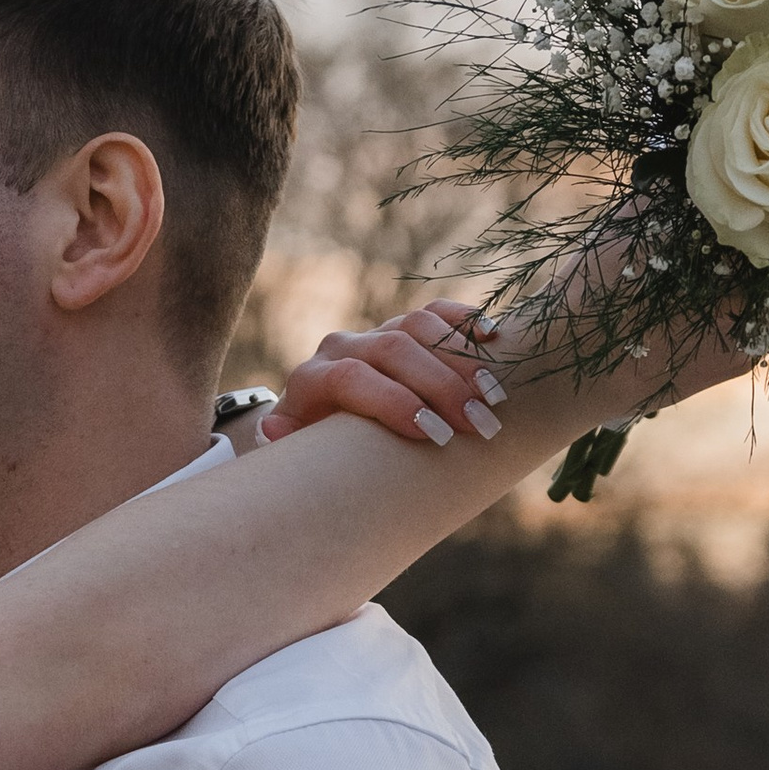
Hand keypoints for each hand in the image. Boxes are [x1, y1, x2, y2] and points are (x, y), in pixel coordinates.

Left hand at [259, 306, 508, 449]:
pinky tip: (495, 340)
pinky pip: (437, 312)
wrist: (322, 422)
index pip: (352, 377)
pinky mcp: (404, 327)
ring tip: (495, 397)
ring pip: (419, 327)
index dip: (394, 402)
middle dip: (440, 387)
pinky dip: (466, 322)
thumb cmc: (317, 454)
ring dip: (462, 360)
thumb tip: (273, 429)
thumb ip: (287, 446)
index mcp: (312, 379)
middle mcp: (342, 347)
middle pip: (393, 350)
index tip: (434, 437)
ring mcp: (375, 332)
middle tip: (481, 425)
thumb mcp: (297, 457)